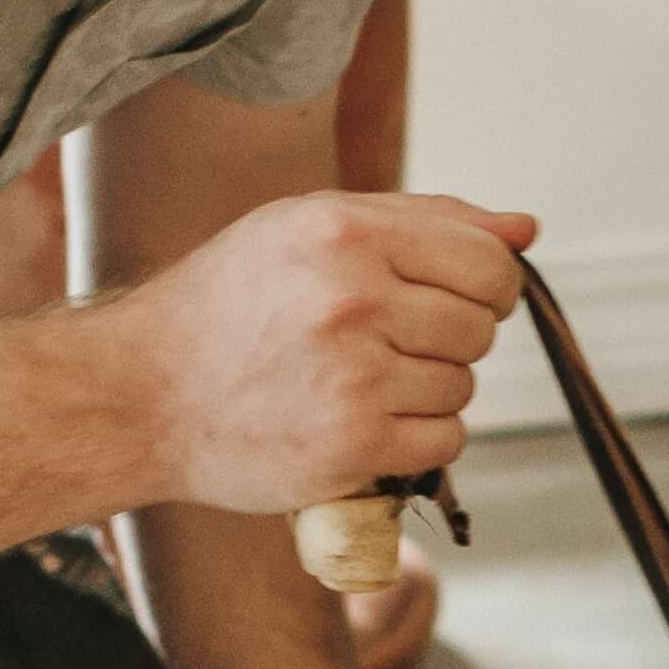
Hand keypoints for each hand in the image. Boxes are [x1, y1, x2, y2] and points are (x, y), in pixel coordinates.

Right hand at [114, 190, 534, 515]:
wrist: (140, 394)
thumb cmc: (229, 303)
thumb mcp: (309, 228)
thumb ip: (426, 220)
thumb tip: (527, 229)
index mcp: (346, 233)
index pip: (489, 261)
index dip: (488, 284)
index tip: (452, 298)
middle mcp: (353, 300)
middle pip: (481, 326)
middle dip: (450, 337)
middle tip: (388, 342)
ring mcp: (354, 379)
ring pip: (464, 386)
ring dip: (430, 390)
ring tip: (360, 380)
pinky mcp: (352, 448)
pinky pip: (446, 441)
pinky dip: (419, 439)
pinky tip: (365, 422)